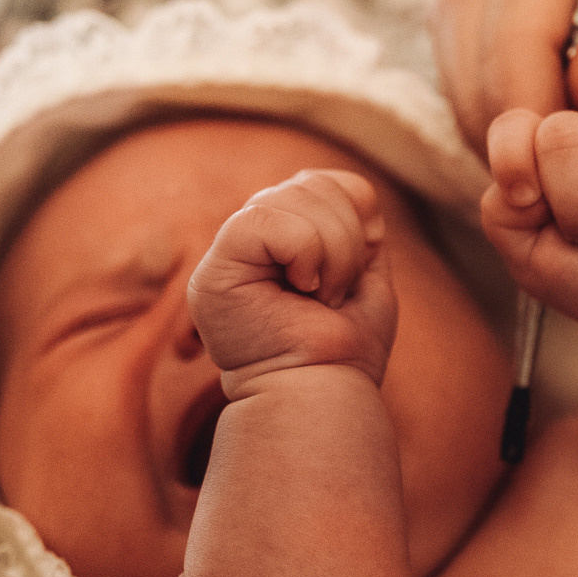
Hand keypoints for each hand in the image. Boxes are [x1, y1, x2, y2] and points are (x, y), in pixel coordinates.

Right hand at [186, 169, 397, 392]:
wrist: (324, 396)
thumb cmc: (344, 351)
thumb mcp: (364, 277)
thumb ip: (356, 229)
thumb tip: (359, 196)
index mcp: (282, 237)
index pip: (324, 181)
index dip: (357, 213)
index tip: (357, 271)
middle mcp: (251, 239)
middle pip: (314, 183)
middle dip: (348, 240)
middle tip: (335, 295)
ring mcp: (228, 253)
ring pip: (294, 197)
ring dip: (332, 254)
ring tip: (319, 298)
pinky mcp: (213, 270)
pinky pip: (267, 219)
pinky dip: (304, 254)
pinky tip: (299, 292)